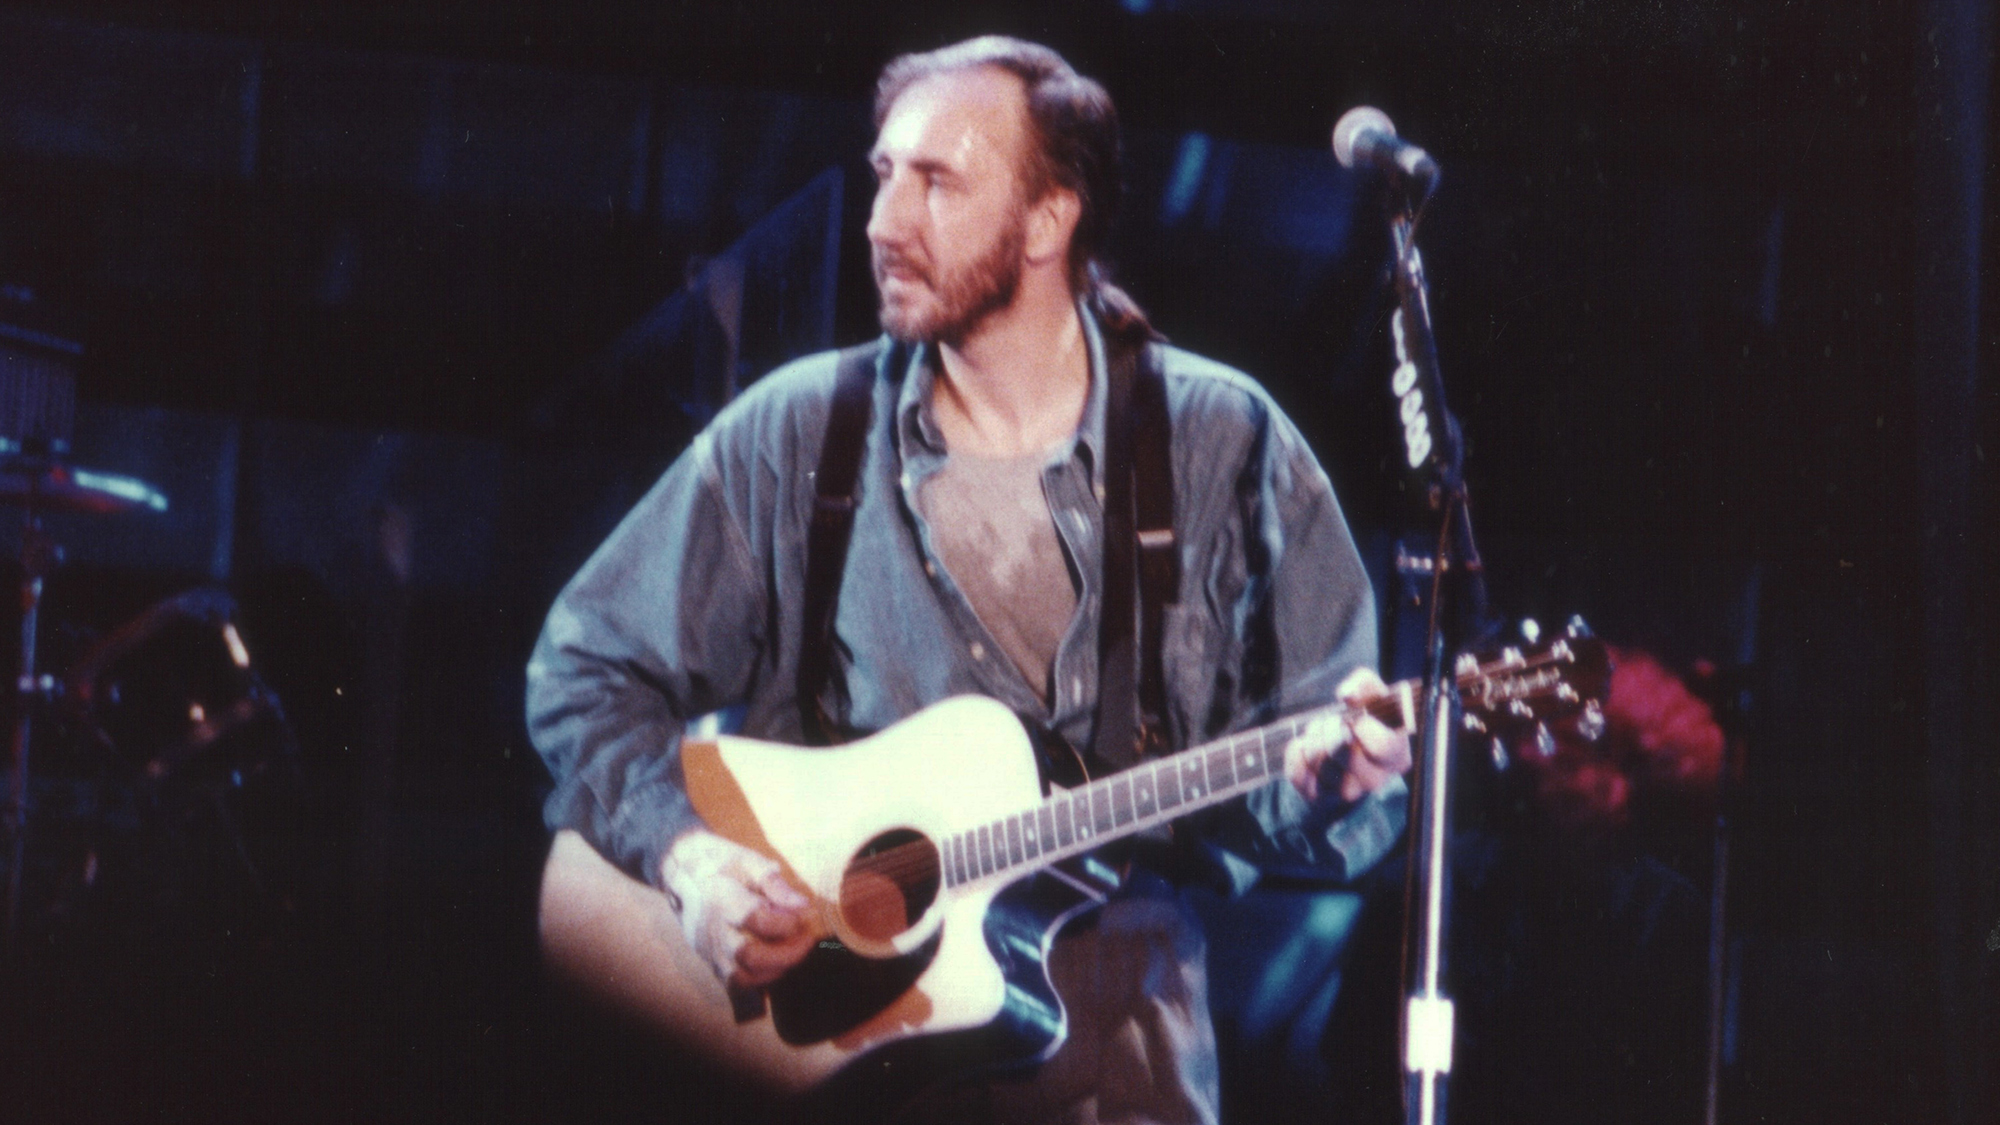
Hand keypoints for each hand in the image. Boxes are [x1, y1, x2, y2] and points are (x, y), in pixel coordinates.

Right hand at [660, 828, 818, 989]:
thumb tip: (803, 906)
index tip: (808, 914)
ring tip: (795, 949)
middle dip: (788, 952)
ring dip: (776, 968)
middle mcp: (712, 929)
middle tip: (808, 938)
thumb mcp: (748, 860)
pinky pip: (736, 982)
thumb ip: (775, 884)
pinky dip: (762, 977)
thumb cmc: (721, 862)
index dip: (788, 921)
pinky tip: (778, 959)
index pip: (756, 919)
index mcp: (721, 898)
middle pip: (750, 956)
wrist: (682, 871)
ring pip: (743, 977)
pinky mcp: (710, 961)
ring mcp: (708, 949)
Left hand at [1285, 668, 1414, 803]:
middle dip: (1330, 727)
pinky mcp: (1320, 798)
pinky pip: (1297, 770)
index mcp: (1396, 756)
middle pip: (1342, 750)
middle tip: (1333, 722)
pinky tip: (1308, 748)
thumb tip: (1347, 695)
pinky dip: (1297, 751)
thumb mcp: (1371, 695)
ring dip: (1313, 737)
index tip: (1352, 717)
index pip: (1380, 745)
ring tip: (1322, 734)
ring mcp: (1347, 793)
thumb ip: (1363, 684)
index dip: (1360, 725)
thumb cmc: (1364, 720)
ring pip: (1317, 758)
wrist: (1344, 752)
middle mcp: (1375, 780)